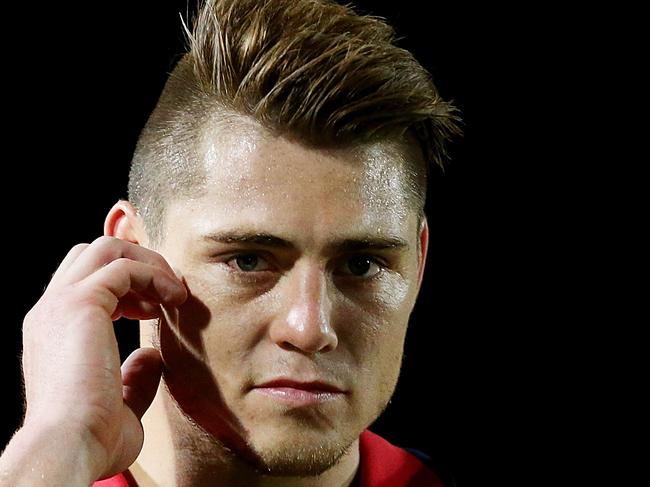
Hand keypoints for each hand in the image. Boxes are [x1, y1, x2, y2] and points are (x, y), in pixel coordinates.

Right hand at [19, 236, 186, 479]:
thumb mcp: (119, 403)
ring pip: (107, 247)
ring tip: (176, 293)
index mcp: (52, 330)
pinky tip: (174, 299)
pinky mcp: (82, 303)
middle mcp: (51, 310)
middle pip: (94, 252)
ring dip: (149, 263)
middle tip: (168, 292)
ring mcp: (62, 303)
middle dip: (139, 262)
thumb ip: (134, 377)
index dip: (126, 285)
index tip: (156, 310)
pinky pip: (125, 266)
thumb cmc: (91, 437)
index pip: (85, 279)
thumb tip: (151, 356)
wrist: (69, 446)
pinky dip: (155, 274)